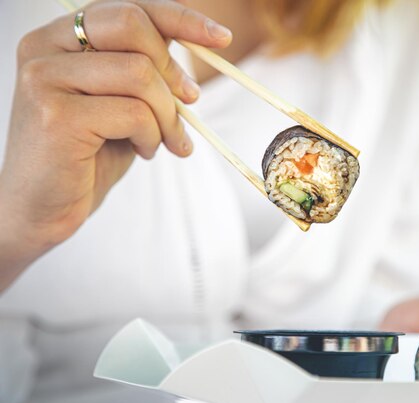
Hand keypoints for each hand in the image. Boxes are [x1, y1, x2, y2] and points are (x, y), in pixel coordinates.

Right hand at [0, 1, 231, 289]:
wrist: (40, 209)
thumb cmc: (86, 156)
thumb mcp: (122, 103)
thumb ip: (146, 71)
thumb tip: (200, 45)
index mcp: (61, 37)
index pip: (129, 8)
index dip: (181, 19)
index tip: (221, 38)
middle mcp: (45, 47)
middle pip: (132, 25)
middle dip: (172, 69)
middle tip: (188, 103)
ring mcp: (45, 79)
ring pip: (139, 74)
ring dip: (167, 115)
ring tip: (164, 141)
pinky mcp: (56, 115)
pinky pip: (134, 113)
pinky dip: (153, 136)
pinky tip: (143, 152)